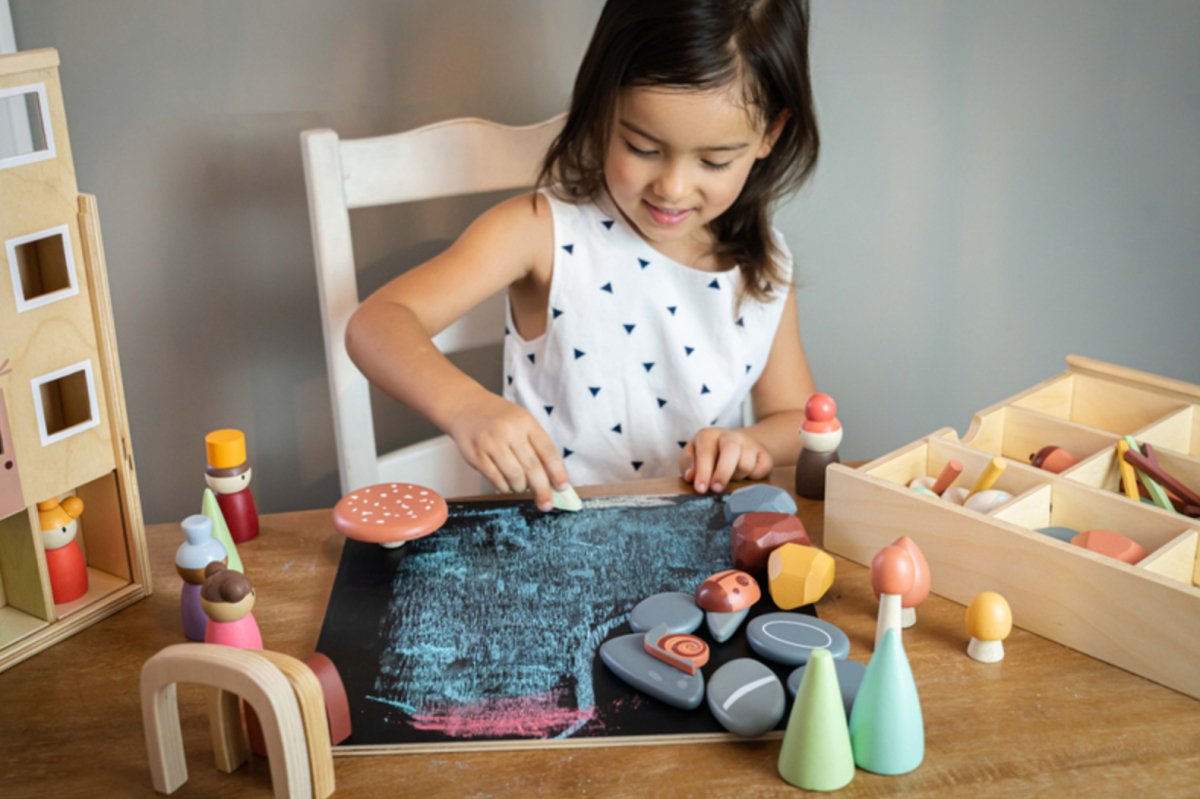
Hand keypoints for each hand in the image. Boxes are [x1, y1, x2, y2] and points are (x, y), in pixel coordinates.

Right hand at [445, 391, 568, 510]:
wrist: (465, 407)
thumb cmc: (498, 417)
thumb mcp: (521, 421)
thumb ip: (536, 444)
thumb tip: (551, 477)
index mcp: (525, 422)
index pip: (547, 450)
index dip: (557, 472)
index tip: (563, 487)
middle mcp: (509, 431)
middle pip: (532, 467)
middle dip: (542, 489)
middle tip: (546, 503)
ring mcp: (491, 443)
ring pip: (514, 476)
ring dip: (521, 487)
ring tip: (520, 486)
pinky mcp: (476, 455)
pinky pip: (496, 480)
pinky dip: (504, 487)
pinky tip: (506, 485)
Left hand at [680, 427, 772, 493]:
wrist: (738, 447)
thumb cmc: (709, 456)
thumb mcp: (692, 455)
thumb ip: (688, 464)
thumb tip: (690, 476)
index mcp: (709, 436)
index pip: (706, 452)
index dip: (703, 471)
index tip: (700, 489)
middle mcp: (730, 436)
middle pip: (731, 450)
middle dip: (723, 472)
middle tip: (716, 489)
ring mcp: (750, 444)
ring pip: (746, 464)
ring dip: (737, 477)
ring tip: (731, 478)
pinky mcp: (765, 454)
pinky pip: (762, 469)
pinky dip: (754, 477)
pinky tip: (746, 477)